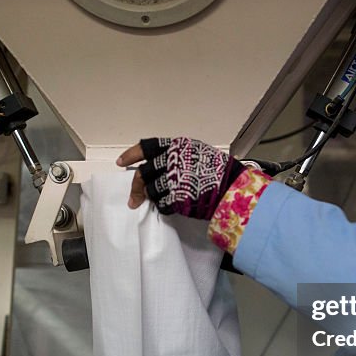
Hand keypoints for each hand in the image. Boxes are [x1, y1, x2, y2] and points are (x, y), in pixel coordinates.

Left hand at [116, 137, 244, 218]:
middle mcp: (171, 161)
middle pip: (143, 173)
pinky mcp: (175, 198)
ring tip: (163, 201)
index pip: (147, 147)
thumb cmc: (219, 170)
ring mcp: (172, 180)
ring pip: (151, 191)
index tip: (121, 163)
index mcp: (176, 146)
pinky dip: (164, 208)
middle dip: (136, 188)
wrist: (233, 188)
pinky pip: (161, 205)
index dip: (131, 155)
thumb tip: (158, 170)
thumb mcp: (198, 153)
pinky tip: (174, 207)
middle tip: (134, 199)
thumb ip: (177, 157)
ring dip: (152, 198)